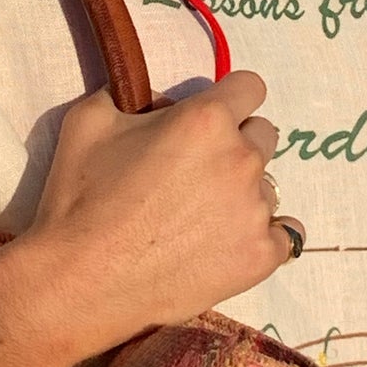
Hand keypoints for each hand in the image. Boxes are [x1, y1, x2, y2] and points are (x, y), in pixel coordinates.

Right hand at [21, 71, 303, 362]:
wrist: (81, 280)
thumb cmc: (81, 198)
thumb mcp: (89, 121)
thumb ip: (127, 96)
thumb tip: (149, 101)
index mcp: (206, 119)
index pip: (250, 87)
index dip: (229, 98)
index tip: (210, 117)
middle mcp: (241, 159)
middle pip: (264, 135)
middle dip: (236, 144)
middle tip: (197, 171)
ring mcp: (255, 211)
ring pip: (268, 188)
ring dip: (243, 194)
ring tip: (200, 218)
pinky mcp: (260, 257)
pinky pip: (285, 237)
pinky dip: (261, 236)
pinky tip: (229, 243)